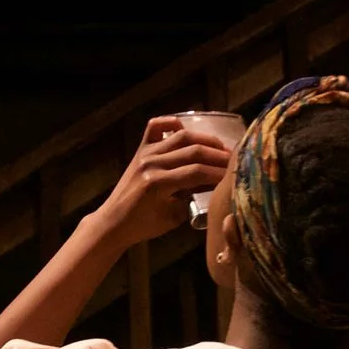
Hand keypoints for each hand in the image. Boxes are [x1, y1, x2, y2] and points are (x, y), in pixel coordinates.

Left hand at [93, 116, 232, 247]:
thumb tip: (216, 188)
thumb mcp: (173, 217)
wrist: (113, 221)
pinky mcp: (141, 149)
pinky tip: (185, 127)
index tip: (235, 175)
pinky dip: (171, 122)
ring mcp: (145, 153)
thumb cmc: (143, 225)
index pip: (197, 173)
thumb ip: (194, 200)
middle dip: (217, 155)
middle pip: (192, 152)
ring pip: (180, 137)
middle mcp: (152, 163)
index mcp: (158, 184)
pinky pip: (155, 127)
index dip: (219, 173)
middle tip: (235, 160)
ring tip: (221, 147)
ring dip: (204, 140)